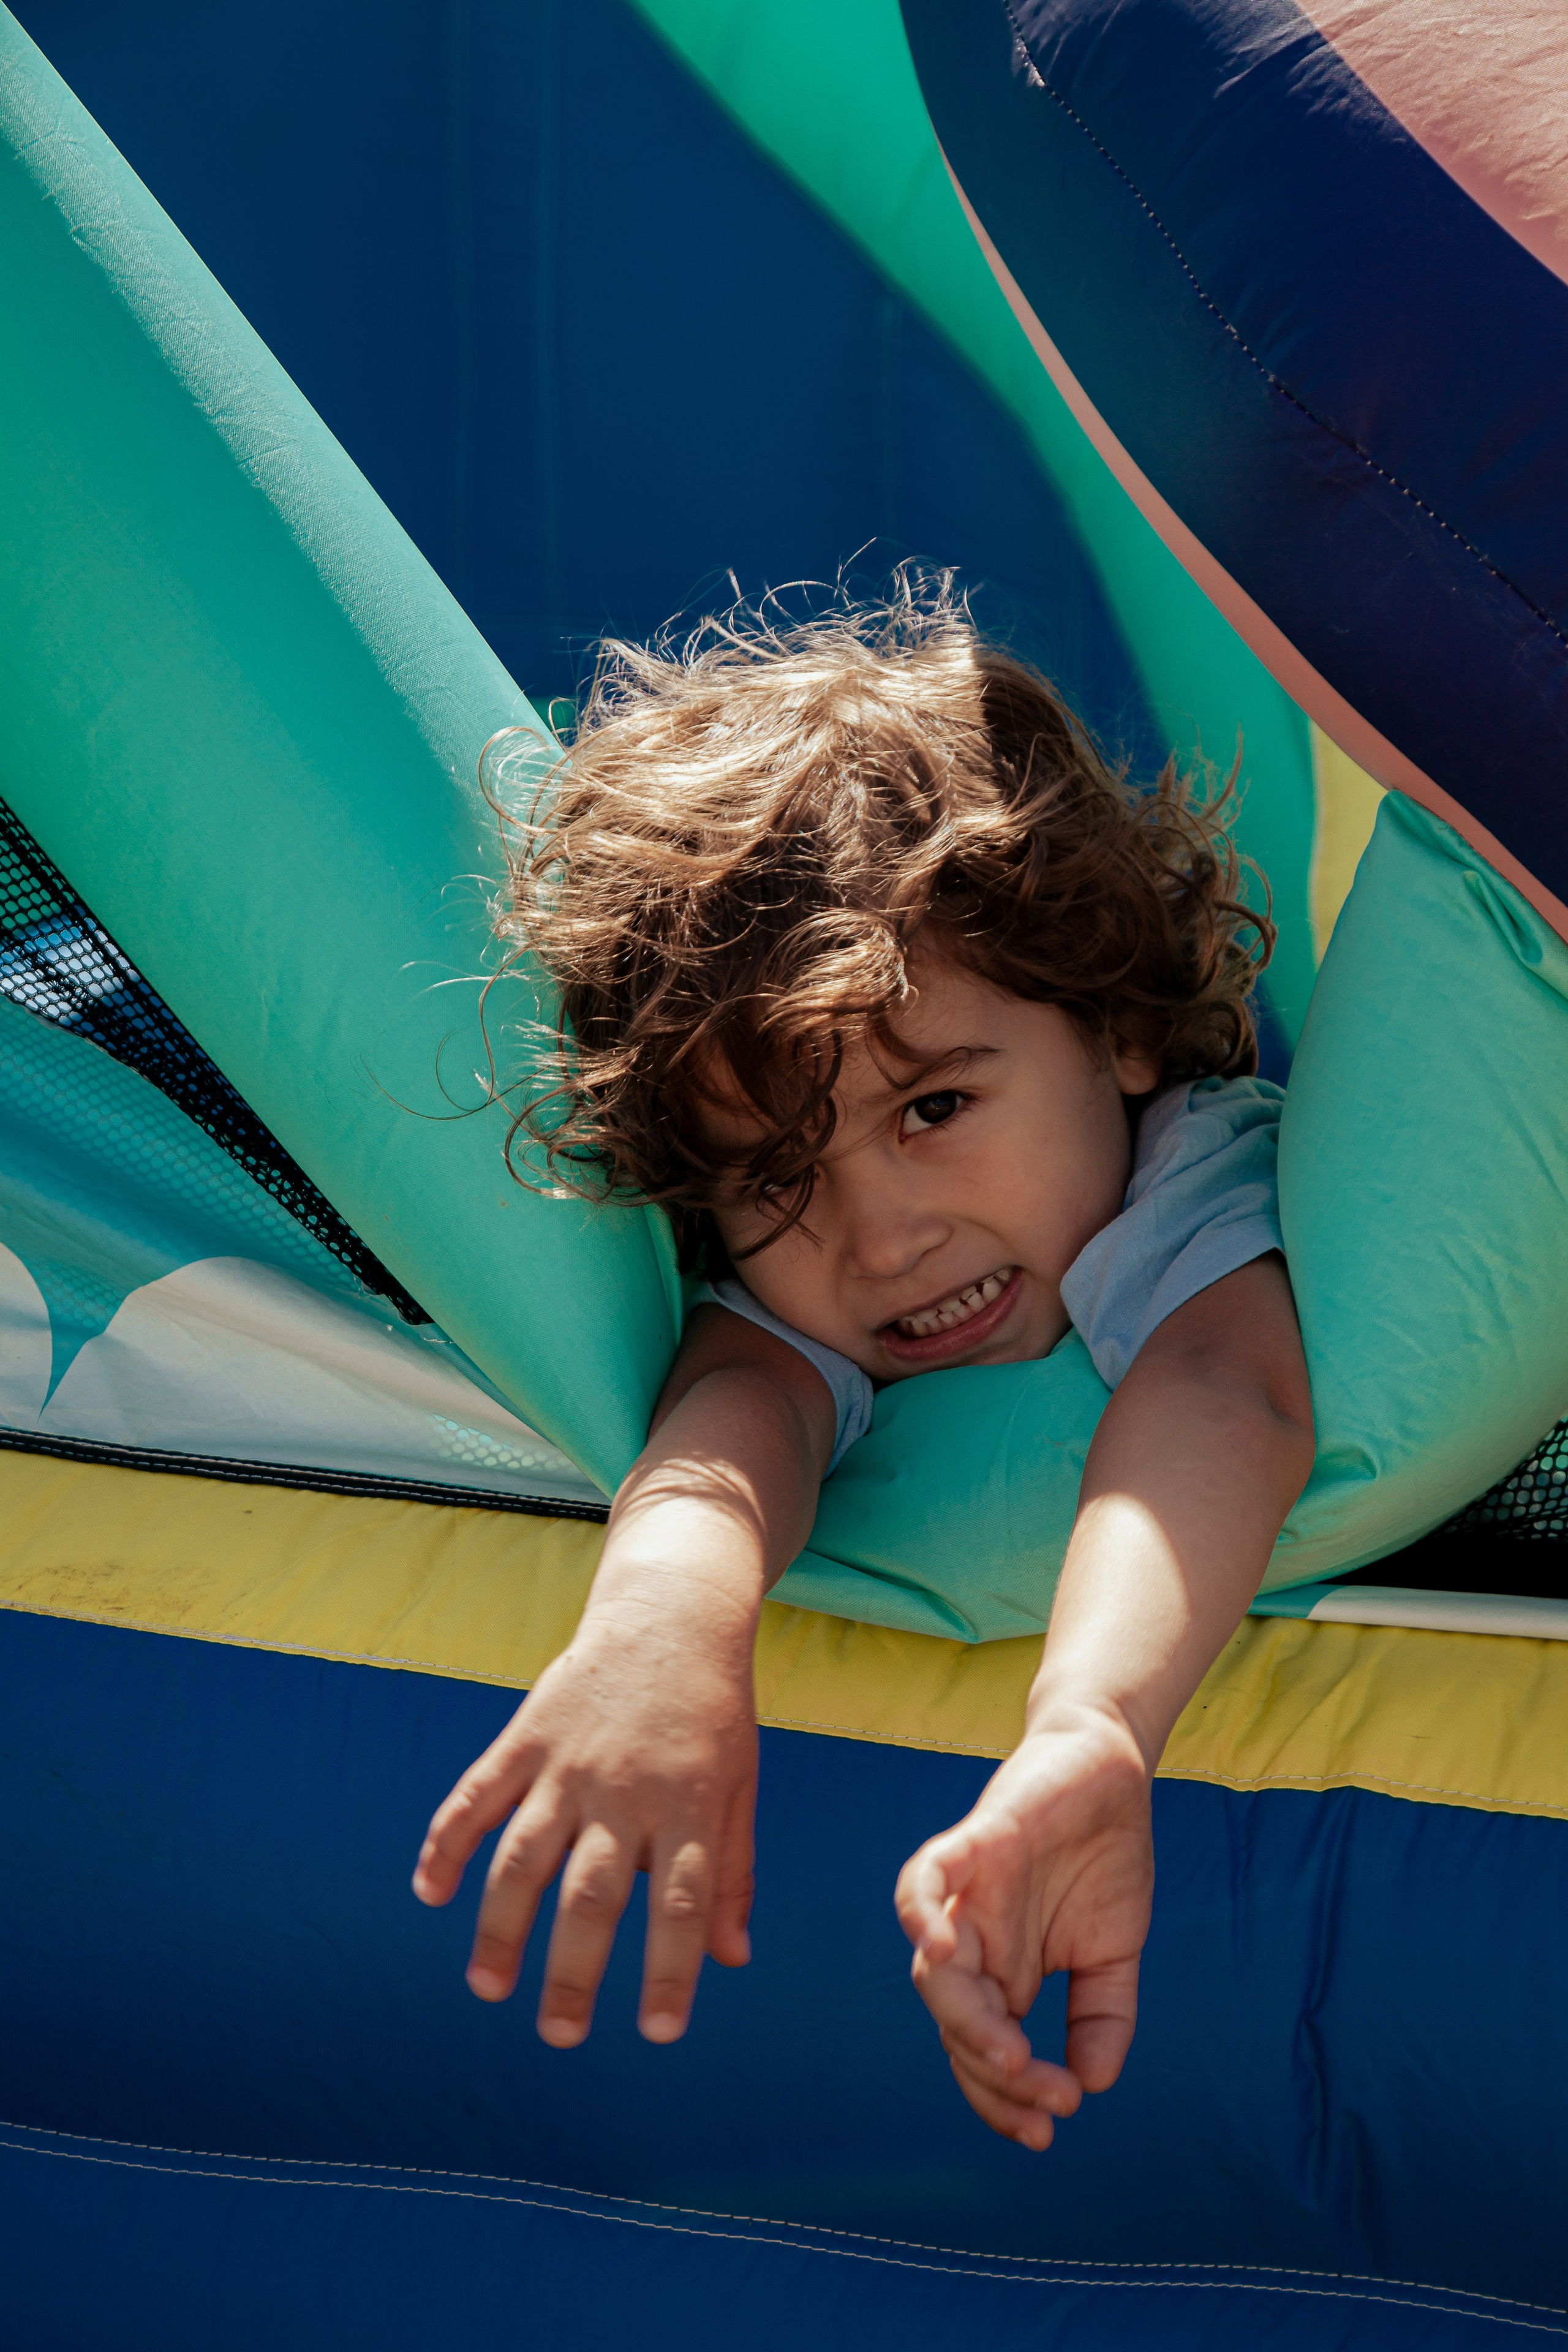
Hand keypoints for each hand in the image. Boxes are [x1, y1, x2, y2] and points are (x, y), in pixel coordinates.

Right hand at [412, 1612, 756, 2046]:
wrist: (671, 1617)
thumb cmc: (713, 1714)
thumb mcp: (741, 1786)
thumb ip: (735, 1870)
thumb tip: (734, 1959)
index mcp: (687, 1805)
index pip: (678, 1903)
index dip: (670, 1972)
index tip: (659, 2034)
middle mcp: (623, 1789)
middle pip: (592, 1894)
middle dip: (572, 1970)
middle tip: (559, 2035)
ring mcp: (568, 1763)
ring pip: (524, 1856)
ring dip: (500, 1927)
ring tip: (488, 1988)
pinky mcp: (526, 1737)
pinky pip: (477, 1795)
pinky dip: (446, 1842)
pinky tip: (429, 1891)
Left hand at [895, 1704, 1152, 2149]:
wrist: (1111, 1769)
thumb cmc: (1103, 1858)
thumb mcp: (1114, 1953)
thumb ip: (1102, 2017)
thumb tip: (1094, 2084)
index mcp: (1002, 1971)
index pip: (979, 2051)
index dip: (1002, 2100)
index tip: (1046, 2133)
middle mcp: (973, 1939)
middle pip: (952, 2025)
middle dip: (993, 2078)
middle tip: (1048, 2102)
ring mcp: (967, 1892)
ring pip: (934, 1971)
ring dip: (965, 2023)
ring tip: (1012, 2058)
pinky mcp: (975, 1840)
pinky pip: (925, 1877)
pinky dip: (919, 1911)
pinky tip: (937, 1949)